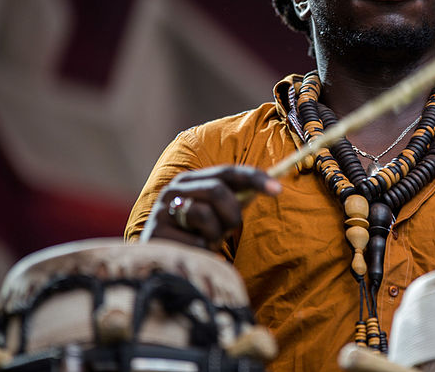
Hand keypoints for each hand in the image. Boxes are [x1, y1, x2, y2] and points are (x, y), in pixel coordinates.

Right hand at [140, 165, 280, 250]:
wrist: (161, 263)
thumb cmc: (195, 235)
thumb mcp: (217, 213)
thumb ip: (236, 198)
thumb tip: (272, 184)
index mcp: (190, 180)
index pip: (227, 172)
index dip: (254, 178)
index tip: (278, 189)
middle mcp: (173, 190)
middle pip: (217, 190)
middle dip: (232, 214)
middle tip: (229, 229)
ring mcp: (161, 211)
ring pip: (205, 215)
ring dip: (215, 235)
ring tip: (206, 241)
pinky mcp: (156, 234)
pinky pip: (195, 242)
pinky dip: (203, 251)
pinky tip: (193, 252)